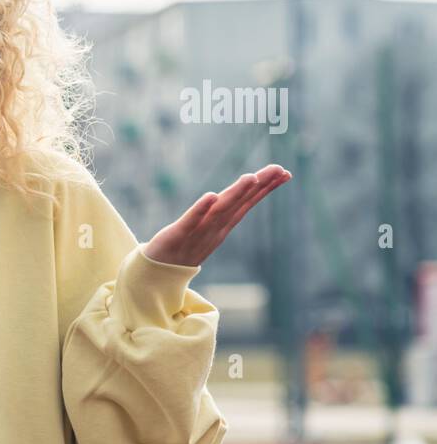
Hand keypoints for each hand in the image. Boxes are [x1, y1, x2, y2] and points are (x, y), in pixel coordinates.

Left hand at [143, 164, 291, 267]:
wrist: (158, 273)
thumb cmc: (184, 248)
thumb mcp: (207, 229)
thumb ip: (222, 213)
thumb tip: (237, 199)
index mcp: (223, 225)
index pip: (247, 203)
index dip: (265, 188)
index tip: (285, 173)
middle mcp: (214, 228)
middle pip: (239, 204)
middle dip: (259, 186)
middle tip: (279, 169)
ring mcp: (197, 232)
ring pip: (220, 211)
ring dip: (236, 194)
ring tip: (251, 177)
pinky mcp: (177, 236)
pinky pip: (190, 221)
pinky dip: (201, 210)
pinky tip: (211, 196)